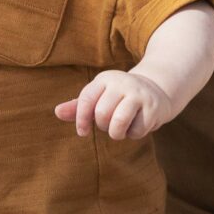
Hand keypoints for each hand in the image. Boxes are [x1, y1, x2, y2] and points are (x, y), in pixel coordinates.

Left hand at [55, 70, 172, 138]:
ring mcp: (139, 94)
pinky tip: (137, 125)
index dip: (81, 119)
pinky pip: (137, 130)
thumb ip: (78, 107)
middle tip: (109, 124)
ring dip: (117, 133)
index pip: (86, 99)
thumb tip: (57, 112)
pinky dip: (135, 134)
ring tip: (120, 130)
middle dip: (103, 126)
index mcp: (104, 79)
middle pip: (101, 114)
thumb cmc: (119, 98)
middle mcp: (121, 83)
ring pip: (118, 122)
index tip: (83, 133)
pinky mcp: (153, 107)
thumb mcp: (99, 98)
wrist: (157, 90)